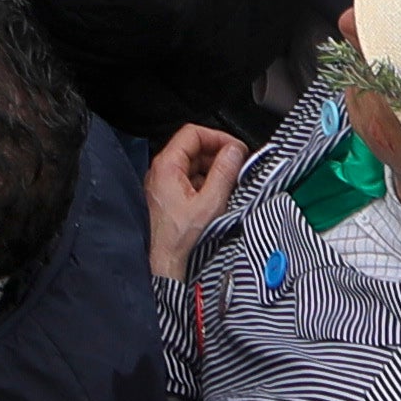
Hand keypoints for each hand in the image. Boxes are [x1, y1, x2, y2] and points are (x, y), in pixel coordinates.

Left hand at [143, 119, 251, 285]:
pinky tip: (218, 199)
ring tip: (231, 184)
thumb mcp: (210, 204)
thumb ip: (224, 173)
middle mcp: (161, 173)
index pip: (193, 133)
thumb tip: (234, 151)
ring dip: (214, 171)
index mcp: (167, 166)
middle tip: (238, 166)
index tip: (236, 149)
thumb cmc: (180, 241)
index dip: (218, 137)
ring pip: (193, 167)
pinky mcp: (167, 200)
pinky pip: (189, 183)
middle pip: (194, 149)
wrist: (165, 268)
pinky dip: (206, 185)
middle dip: (219, 155)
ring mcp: (163, 186)